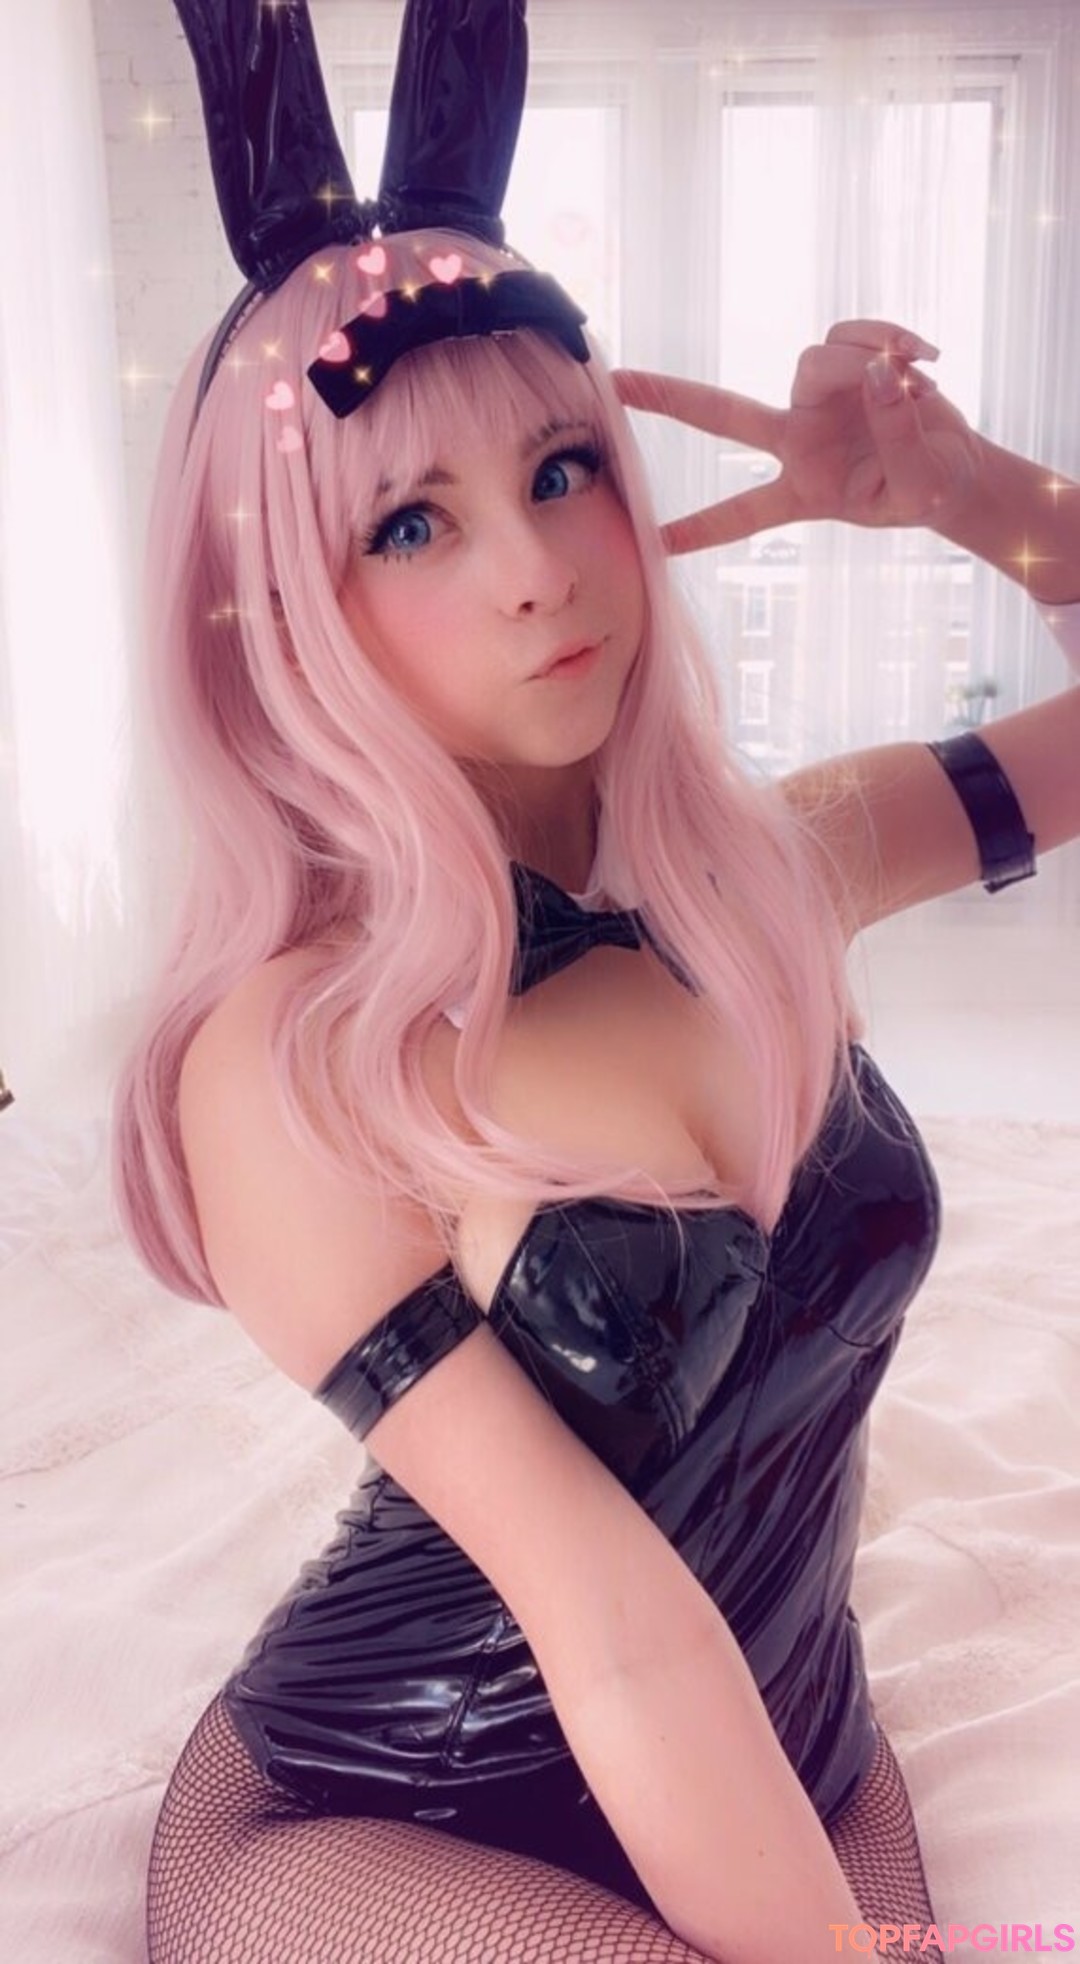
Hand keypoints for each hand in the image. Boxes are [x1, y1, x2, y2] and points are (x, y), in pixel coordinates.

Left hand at [613, 320, 986, 555]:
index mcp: (802, 490)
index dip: (698, 530)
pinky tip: (924, 357)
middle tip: (616, 382)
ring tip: (916, 382)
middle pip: (723, 415)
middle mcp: (797, 442)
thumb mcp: (918, 486)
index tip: (652, 544)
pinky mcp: (849, 365)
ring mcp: (818, 401)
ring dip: (866, 363)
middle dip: (670, 398)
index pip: (739, 515)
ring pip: (813, 362)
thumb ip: (897, 437)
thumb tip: (877, 376)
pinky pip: (850, 335)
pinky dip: (889, 337)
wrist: (956, 468)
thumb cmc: (928, 491)